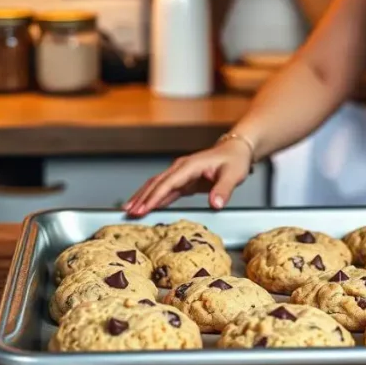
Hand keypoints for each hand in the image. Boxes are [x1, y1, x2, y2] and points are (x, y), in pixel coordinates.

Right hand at [124, 139, 252, 216]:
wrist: (236, 151)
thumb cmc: (234, 160)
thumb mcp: (233, 175)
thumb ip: (223, 190)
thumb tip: (215, 204)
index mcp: (190, 166)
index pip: (168, 183)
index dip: (154, 197)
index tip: (142, 209)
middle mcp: (181, 168)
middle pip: (156, 184)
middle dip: (141, 199)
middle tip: (129, 213)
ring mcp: (181, 173)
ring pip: (157, 185)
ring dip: (143, 197)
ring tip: (129, 210)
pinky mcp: (183, 180)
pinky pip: (165, 189)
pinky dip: (154, 198)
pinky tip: (146, 207)